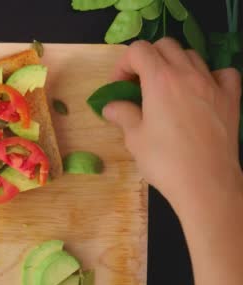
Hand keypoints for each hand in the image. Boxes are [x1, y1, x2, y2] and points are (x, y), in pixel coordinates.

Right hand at [103, 38, 241, 206]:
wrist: (205, 183)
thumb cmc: (164, 161)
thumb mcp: (134, 138)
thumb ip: (122, 115)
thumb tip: (110, 107)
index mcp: (160, 80)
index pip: (138, 50)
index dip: (124, 64)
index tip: (119, 86)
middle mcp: (187, 74)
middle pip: (165, 46)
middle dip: (148, 59)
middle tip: (139, 84)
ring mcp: (213, 84)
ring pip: (192, 55)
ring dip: (175, 64)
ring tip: (167, 89)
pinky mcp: (231, 99)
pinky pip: (224, 73)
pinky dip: (211, 76)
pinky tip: (202, 91)